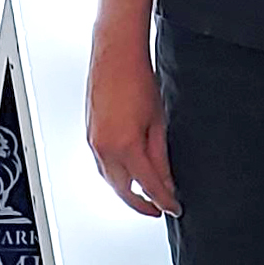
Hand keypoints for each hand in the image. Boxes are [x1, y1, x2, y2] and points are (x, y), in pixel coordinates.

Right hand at [86, 25, 179, 218]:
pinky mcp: (90, 134)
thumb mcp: (158, 122)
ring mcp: (94, 142)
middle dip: (142, 203)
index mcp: (125, 146)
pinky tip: (126, 174)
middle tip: (158, 208)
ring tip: (144, 195)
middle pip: (123, 190)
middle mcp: (105, 148)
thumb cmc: (137, 79)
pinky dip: (115, 175)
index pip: (149, 185)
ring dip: (126, 191)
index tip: (173, 207)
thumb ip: (160, 156)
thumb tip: (166, 179)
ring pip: (110, 180)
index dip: (164, 200)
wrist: (116, 55)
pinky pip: (102, 165)